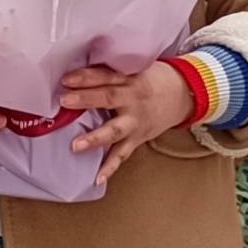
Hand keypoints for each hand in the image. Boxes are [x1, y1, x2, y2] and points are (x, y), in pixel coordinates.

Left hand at [64, 60, 198, 184]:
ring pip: (114, 130)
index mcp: (130, 79)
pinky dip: (110, 167)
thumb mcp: (134, 69)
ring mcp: (135, 122)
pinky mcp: (137, 139)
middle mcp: (132, 100)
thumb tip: (76, 73)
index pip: (106, 75)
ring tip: (75, 146)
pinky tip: (97, 178)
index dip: (86, 77)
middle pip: (108, 98)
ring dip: (95, 138)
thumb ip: (110, 73)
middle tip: (65, 101)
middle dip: (86, 99)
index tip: (66, 79)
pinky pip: (123, 154)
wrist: (183, 94)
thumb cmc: (151, 79)